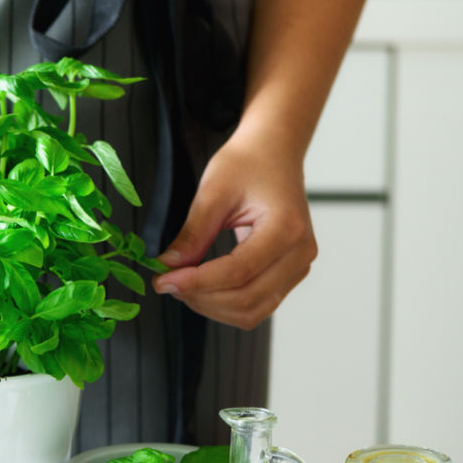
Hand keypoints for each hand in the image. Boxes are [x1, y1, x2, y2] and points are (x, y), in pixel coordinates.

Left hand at [152, 139, 316, 328]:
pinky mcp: (289, 273)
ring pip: (252, 310)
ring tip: (182, 285)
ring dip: (212, 306)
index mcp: (286, 229)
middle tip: (167, 283)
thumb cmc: (248, 163)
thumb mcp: (213, 192)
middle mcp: (300, 253)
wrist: (273, 152)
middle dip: (201, 297)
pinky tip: (202, 288)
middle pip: (247, 298)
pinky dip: (226, 304)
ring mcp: (298, 266)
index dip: (196, 282)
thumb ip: (193, 234)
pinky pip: (258, 304)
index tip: (163, 280)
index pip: (238, 272)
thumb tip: (169, 267)